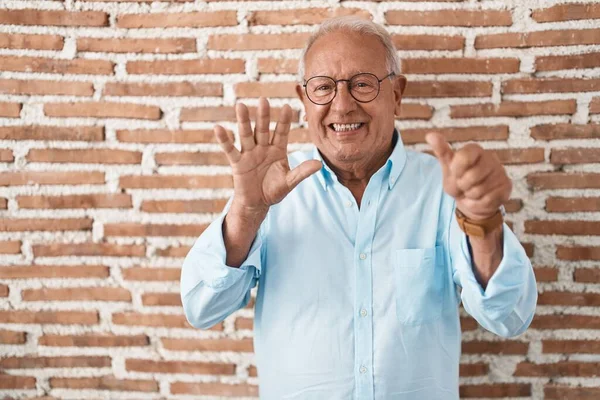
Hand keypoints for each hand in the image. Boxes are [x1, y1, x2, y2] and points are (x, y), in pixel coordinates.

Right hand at [215, 97, 321, 215]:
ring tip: (241, 106)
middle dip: (263, 116)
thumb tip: (319, 164)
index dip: (284, 121)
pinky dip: (224, 140)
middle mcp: (263, 148)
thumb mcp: (289, 182)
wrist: (257, 204)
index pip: (281, 132)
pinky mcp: (237, 163)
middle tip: (263, 100)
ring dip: (244, 121)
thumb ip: (302, 172)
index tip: (288, 107)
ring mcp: (249, 154)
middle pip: (263, 129)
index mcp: (277, 150)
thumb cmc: (274, 191)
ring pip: (246, 135)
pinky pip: (230, 149)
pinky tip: (218, 128)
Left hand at [425, 133, 511, 219]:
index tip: (455, 173)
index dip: (457, 170)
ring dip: (470, 196)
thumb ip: (441, 151)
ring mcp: (500, 172)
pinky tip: (480, 199)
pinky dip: (478, 203)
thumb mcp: (447, 167)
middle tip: (463, 185)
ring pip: (479, 190)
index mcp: (475, 150)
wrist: (471, 200)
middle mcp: (491, 157)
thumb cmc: (459, 180)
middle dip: (462, 186)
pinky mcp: (506, 186)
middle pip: (472, 176)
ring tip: (471, 192)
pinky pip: (487, 200)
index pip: (464, 157)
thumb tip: (430, 135)